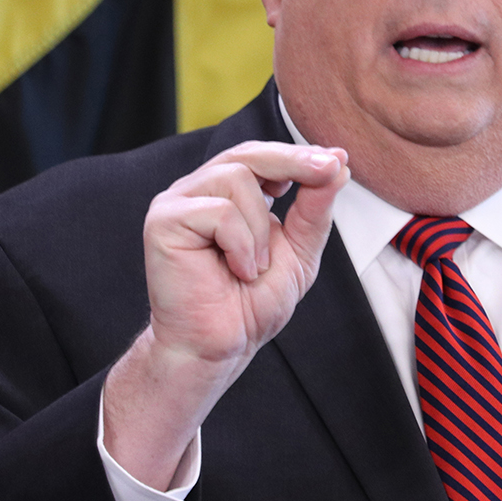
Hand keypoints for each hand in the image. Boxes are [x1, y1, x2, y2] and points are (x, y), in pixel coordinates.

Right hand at [103, 142, 349, 488]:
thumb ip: (314, 210)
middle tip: (327, 168)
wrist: (220, 347)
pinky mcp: (164, 220)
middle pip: (248, 153)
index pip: (262, 157)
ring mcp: (177, 202)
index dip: (298, 154)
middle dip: (292, 161)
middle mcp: (199, 191)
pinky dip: (241, 244)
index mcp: (226, 194)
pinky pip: (220, 211)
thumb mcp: (298, 252)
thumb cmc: (249, 305)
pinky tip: (237, 271)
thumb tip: (337, 165)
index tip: (337, 159)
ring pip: (237, 179)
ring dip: (260, 230)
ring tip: (253, 268)